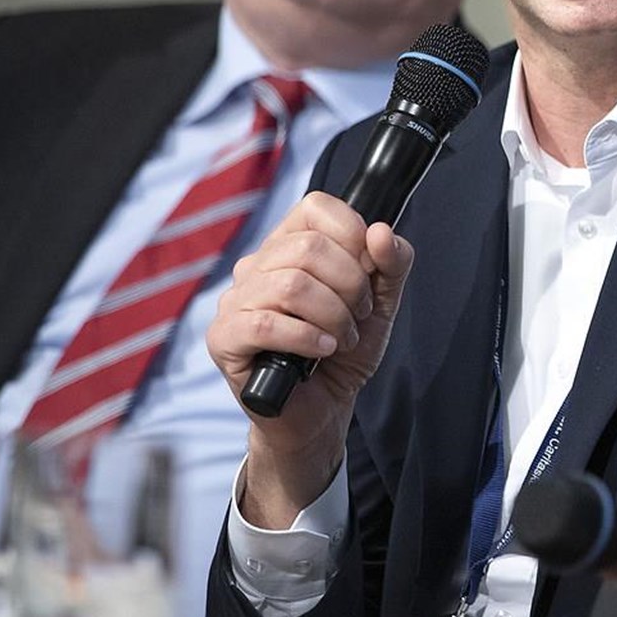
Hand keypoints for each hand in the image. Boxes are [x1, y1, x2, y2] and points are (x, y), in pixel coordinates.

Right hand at [207, 191, 413, 525]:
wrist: (323, 408)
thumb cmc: (344, 350)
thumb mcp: (381, 303)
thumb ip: (392, 264)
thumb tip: (381, 231)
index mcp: (290, 245)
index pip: (316, 207)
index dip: (352, 235)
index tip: (367, 273)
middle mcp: (257, 265)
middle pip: (308, 247)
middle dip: (350, 286)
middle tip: (358, 317)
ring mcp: (235, 300)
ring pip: (291, 285)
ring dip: (333, 316)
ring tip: (341, 339)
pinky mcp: (224, 338)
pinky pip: (265, 323)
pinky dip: (307, 338)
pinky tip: (322, 351)